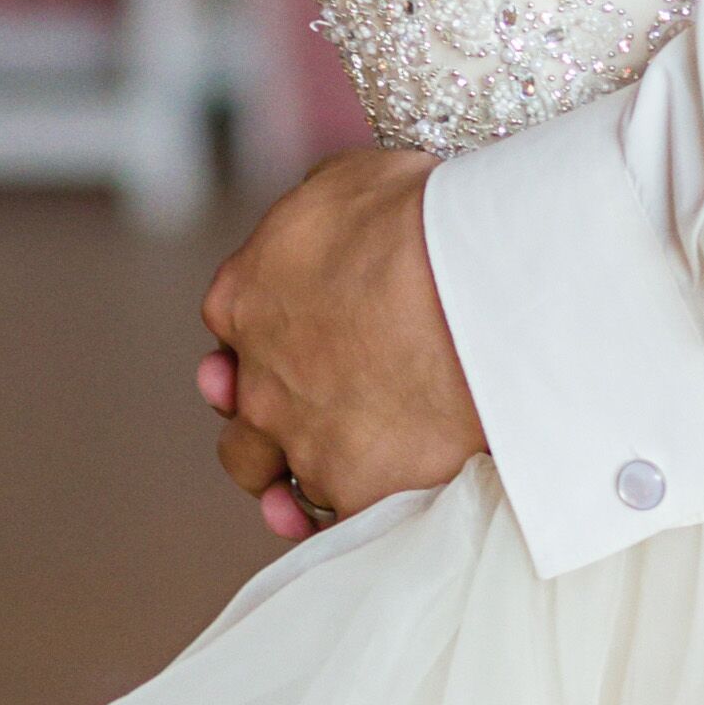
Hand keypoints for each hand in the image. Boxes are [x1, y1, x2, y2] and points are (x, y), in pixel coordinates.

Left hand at [198, 148, 484, 539]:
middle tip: (307, 414)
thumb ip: (318, 215)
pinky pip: (338, 524)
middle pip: (241, 421)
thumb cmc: (418, 217)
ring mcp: (302, 442)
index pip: (233, 330)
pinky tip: (377, 504)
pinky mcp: (356, 491)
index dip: (263, 340)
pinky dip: (353, 515)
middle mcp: (258, 380)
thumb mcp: (349, 180)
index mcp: (244, 298)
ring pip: (274, 481)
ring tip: (328, 478)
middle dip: (265, 421)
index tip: (298, 339)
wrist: (471, 285)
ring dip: (291, 481)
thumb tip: (331, 226)